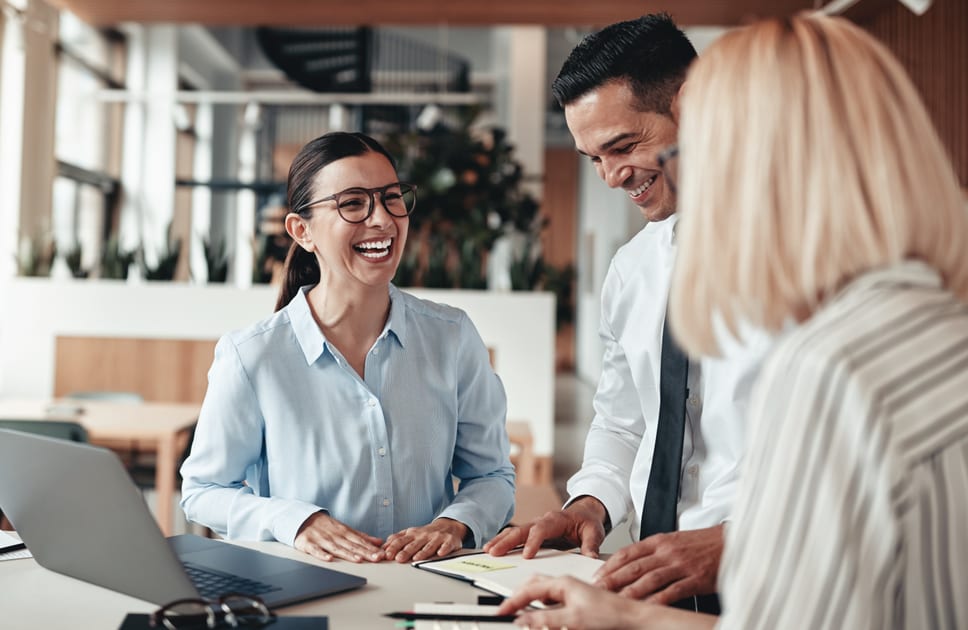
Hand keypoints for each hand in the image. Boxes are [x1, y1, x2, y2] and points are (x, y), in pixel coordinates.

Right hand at [293, 512, 384, 562]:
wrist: (303, 519)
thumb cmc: (326, 526)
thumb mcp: (345, 529)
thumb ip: (361, 536)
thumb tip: (378, 541)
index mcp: (344, 532)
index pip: (360, 541)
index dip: (371, 548)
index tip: (381, 554)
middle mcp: (334, 535)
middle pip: (351, 546)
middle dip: (365, 552)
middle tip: (376, 558)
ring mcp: (322, 540)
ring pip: (337, 548)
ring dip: (348, 554)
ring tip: (359, 559)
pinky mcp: (309, 544)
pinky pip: (316, 550)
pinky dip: (322, 555)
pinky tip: (329, 559)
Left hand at [382, 517, 466, 562]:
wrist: (448, 526)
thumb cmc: (426, 533)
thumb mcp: (411, 533)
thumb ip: (397, 539)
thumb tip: (383, 547)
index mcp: (413, 534)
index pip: (401, 540)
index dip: (394, 547)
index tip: (387, 555)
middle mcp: (424, 535)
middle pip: (414, 544)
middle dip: (406, 551)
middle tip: (399, 559)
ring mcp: (436, 538)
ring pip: (429, 546)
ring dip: (422, 552)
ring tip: (416, 558)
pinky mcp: (449, 541)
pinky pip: (446, 545)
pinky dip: (443, 549)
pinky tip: (440, 553)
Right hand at [483, 496, 606, 558]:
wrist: (585, 513)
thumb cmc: (587, 522)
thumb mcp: (594, 532)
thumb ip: (591, 545)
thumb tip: (591, 557)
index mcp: (556, 519)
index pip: (542, 529)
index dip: (533, 541)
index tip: (526, 555)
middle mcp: (542, 520)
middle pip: (522, 529)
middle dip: (507, 541)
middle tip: (495, 552)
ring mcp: (535, 525)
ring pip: (514, 531)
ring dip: (500, 540)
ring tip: (488, 550)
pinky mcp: (531, 532)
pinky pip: (515, 535)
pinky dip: (502, 541)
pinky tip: (492, 548)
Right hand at [496, 575, 653, 629]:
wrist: (631, 616)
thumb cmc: (610, 613)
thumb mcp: (573, 619)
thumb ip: (546, 620)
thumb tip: (523, 620)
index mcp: (562, 583)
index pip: (529, 590)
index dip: (512, 602)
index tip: (501, 611)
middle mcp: (565, 583)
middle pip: (533, 586)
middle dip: (517, 596)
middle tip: (507, 609)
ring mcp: (571, 590)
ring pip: (542, 592)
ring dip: (529, 600)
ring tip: (519, 611)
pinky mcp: (576, 599)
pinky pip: (551, 599)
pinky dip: (541, 606)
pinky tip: (542, 614)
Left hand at [593, 524, 723, 602]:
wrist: (732, 541)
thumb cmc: (703, 543)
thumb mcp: (675, 541)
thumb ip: (655, 552)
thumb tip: (632, 565)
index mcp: (660, 541)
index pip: (628, 552)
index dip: (610, 565)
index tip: (598, 575)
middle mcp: (668, 552)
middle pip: (634, 567)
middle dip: (613, 580)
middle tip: (598, 591)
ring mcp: (681, 565)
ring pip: (649, 580)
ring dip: (630, 592)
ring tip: (616, 602)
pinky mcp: (695, 579)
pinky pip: (672, 592)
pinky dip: (658, 601)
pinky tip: (647, 609)